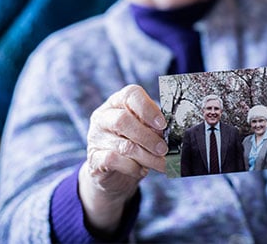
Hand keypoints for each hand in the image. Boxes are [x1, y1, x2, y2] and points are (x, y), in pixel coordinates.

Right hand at [79, 85, 166, 231]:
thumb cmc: (134, 144)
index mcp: (117, 103)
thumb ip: (154, 128)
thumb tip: (173, 133)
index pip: (130, 94)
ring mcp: (96, 137)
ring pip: (122, 145)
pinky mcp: (93, 158)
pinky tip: (141, 170)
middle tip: (164, 149)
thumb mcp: (144, 132)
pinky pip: (113, 160)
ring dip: (147, 157)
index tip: (163, 125)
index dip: (148, 108)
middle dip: (148, 137)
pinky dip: (132, 167)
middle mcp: (103, 117)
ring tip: (161, 164)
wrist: (112, 172)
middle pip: (123, 120)